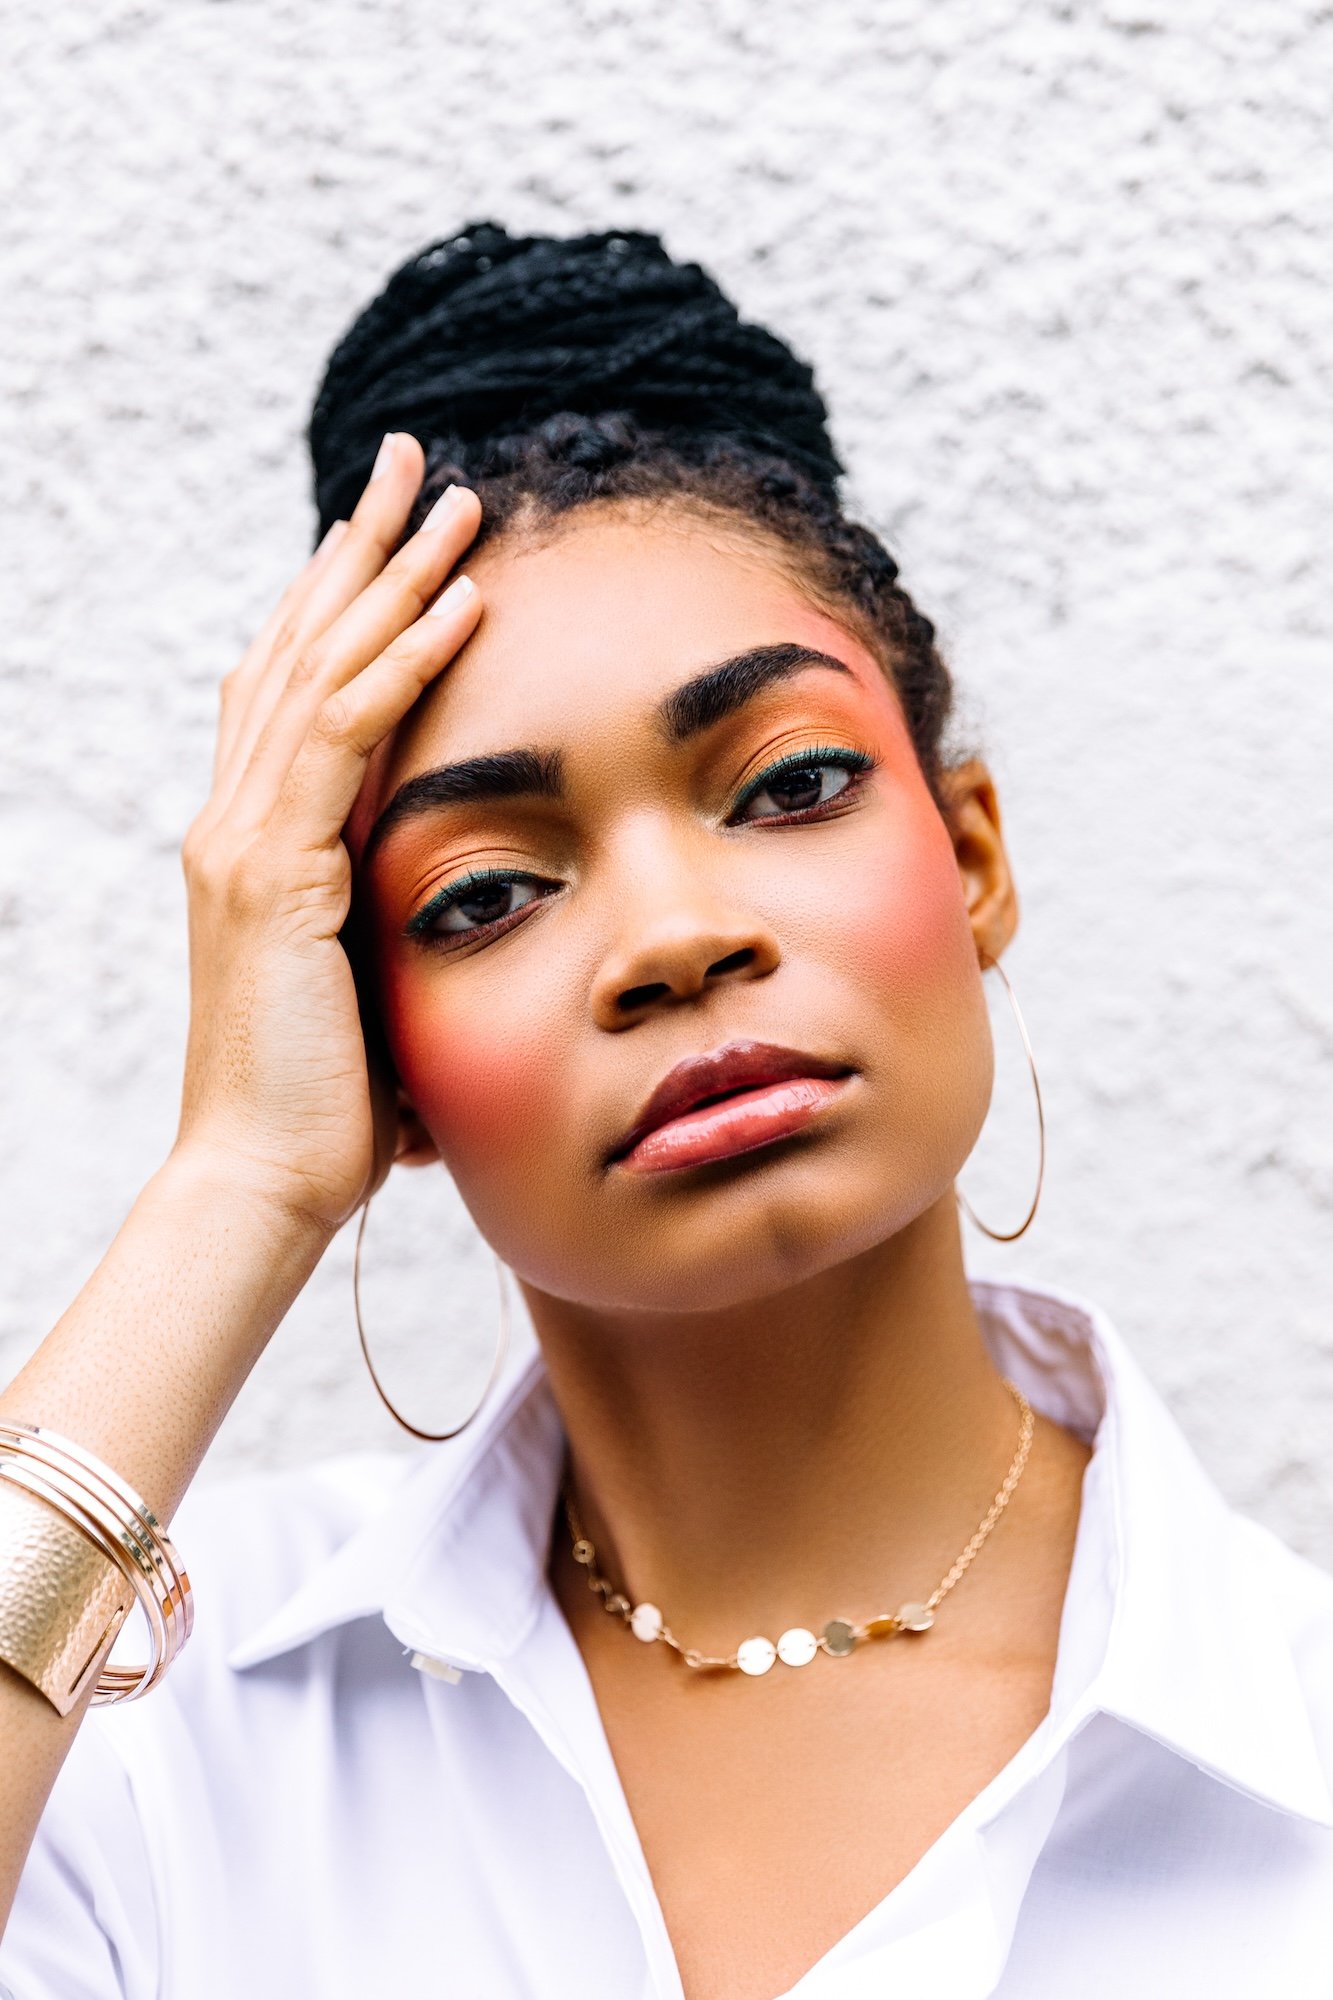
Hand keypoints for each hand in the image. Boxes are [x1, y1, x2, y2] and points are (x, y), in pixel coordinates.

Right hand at [173, 434, 481, 1236]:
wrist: (266, 1181)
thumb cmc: (330, 1105)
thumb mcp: (370, 984)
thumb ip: (395, 921)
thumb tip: (467, 911)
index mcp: (259, 842)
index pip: (296, 689)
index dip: (344, 601)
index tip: (396, 532)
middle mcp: (236, 821)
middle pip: (299, 648)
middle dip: (359, 548)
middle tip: (410, 460)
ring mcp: (244, 841)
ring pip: (321, 670)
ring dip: (391, 576)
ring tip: (452, 497)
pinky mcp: (275, 871)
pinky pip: (343, 737)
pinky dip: (403, 663)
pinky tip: (460, 603)